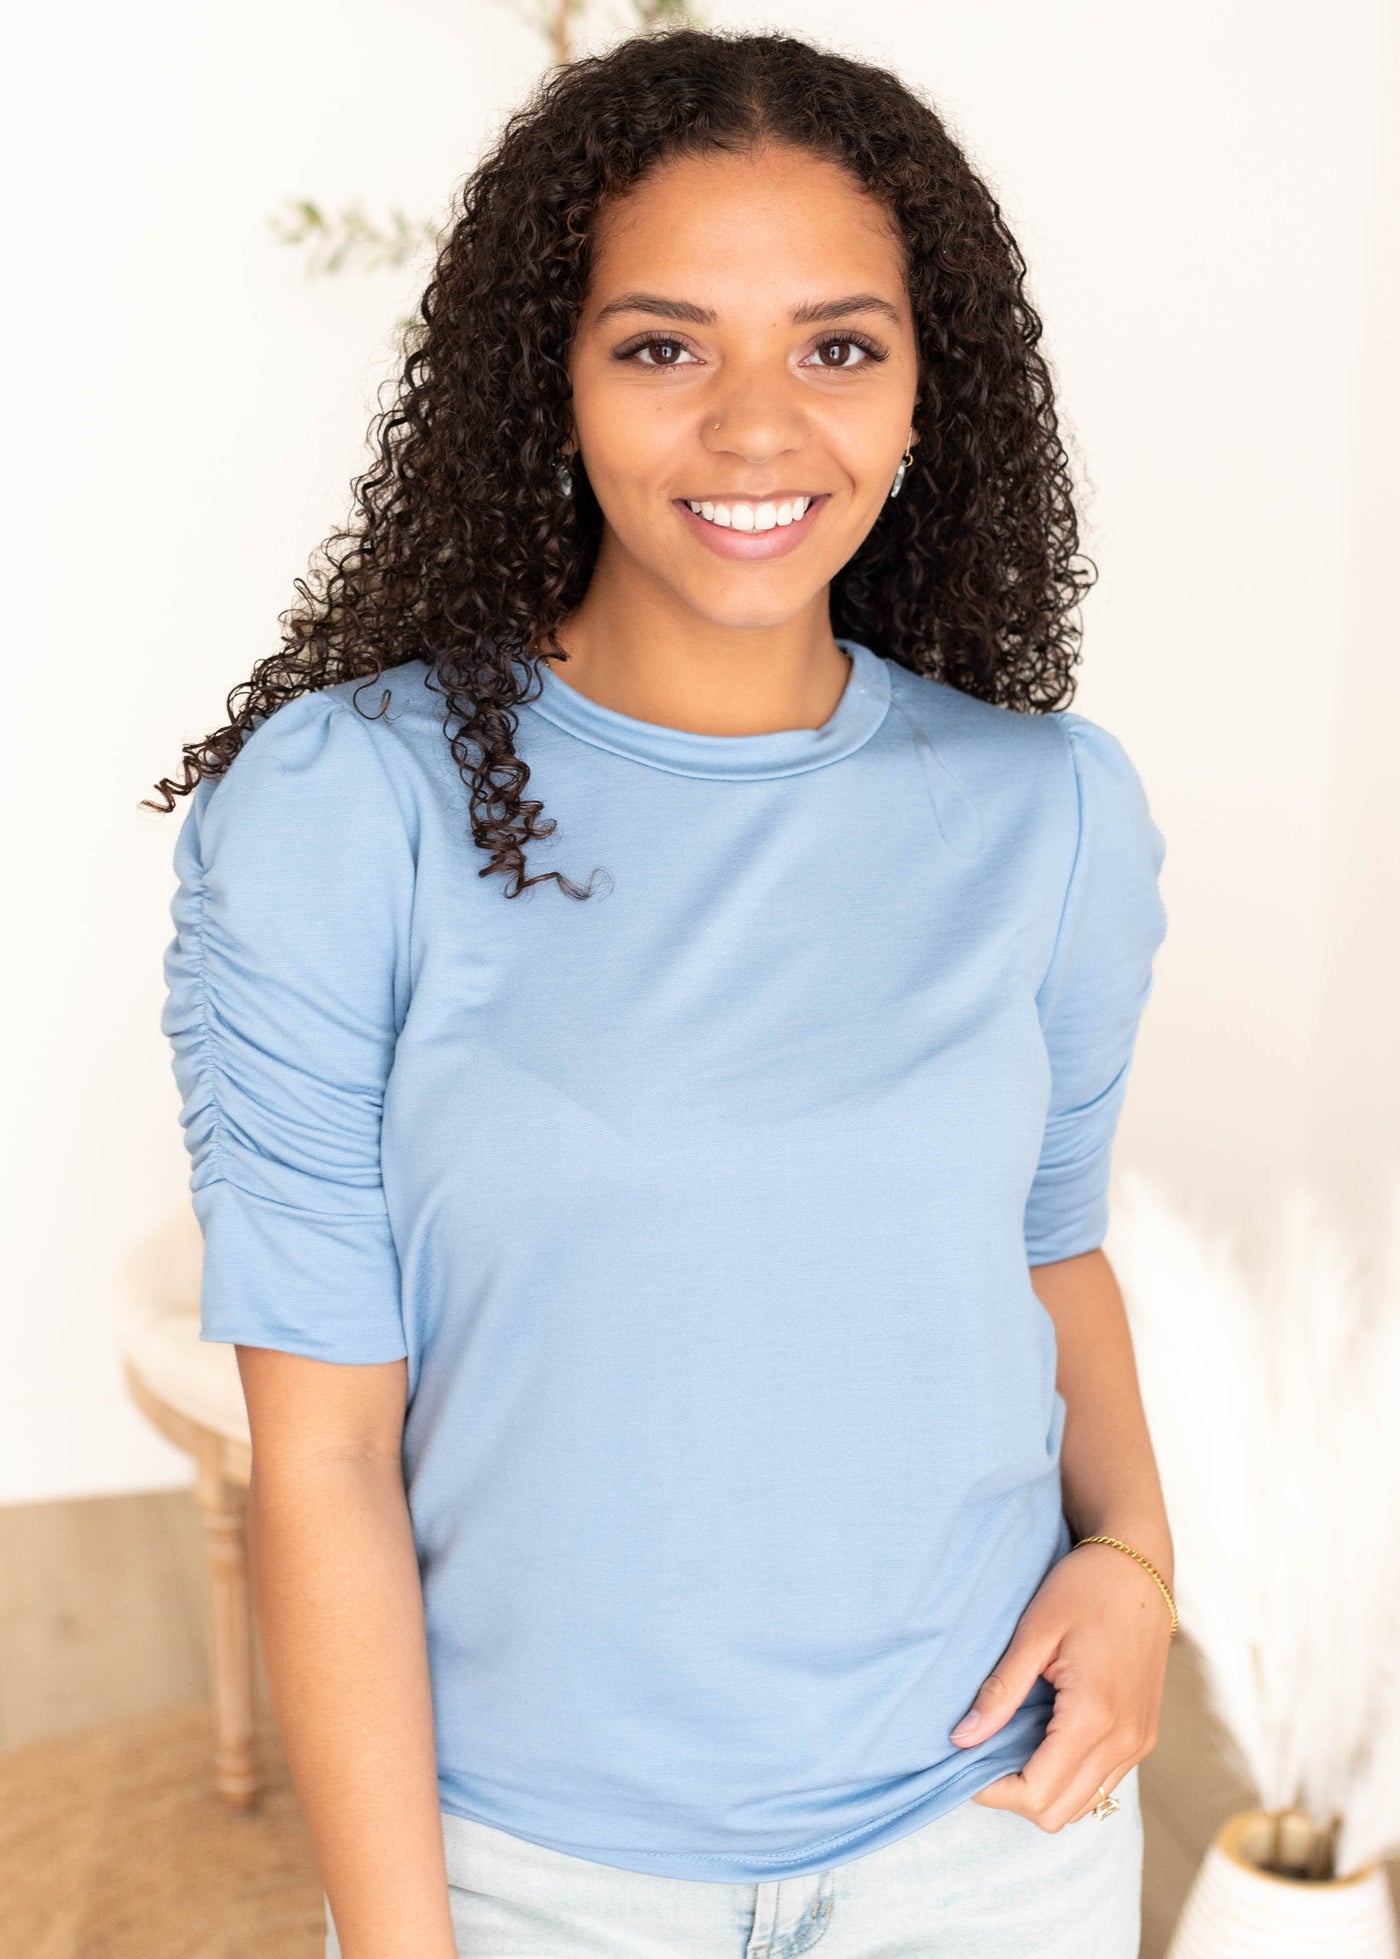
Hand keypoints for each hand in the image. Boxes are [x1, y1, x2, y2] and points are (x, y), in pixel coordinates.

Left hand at [947, 1538, 1171, 1830]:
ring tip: (1010, 1745)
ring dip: (1042, 1789)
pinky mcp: (1143, 1736)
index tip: (964, 1759)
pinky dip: (1068, 1778)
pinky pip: (1101, 1783)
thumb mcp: (1034, 1631)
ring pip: (1082, 1806)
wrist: (1139, 1567)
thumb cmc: (1084, 1588)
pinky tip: (1042, 1739)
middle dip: (1014, 1796)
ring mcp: (1139, 1743)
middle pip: (1058, 1813)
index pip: (1037, 1793)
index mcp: (1095, 1716)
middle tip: (982, 1754)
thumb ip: (1000, 1690)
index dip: (994, 1790)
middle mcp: (1124, 1741)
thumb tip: (962, 1738)